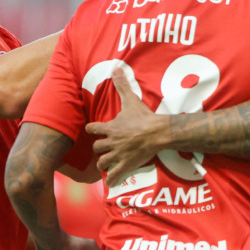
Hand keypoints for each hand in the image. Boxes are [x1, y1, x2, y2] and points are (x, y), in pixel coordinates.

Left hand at [85, 65, 163, 185]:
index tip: (92, 130)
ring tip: (106, 163)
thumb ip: (122, 85)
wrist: (157, 132)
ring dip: (103, 163)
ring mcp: (119, 154)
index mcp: (111, 128)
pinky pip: (115, 175)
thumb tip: (115, 67)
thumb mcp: (131, 99)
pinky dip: (112, 179)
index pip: (93, 129)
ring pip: (103, 162)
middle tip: (103, 148)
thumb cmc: (143, 117)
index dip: (92, 129)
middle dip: (99, 148)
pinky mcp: (127, 164)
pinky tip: (111, 182)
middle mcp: (111, 142)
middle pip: (97, 148)